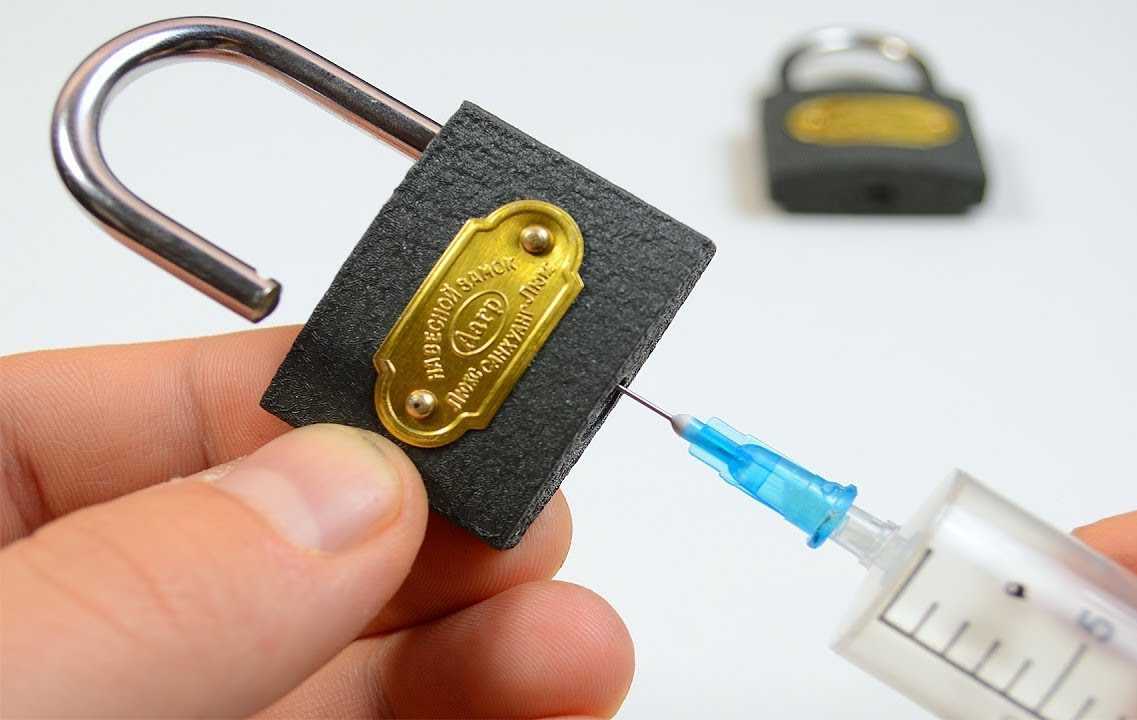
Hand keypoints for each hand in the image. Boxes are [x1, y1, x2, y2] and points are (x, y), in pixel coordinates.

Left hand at [0, 327, 632, 717]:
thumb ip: (139, 594)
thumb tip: (348, 492)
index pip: (160, 410)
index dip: (328, 392)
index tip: (468, 393)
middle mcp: (71, 624)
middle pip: (287, 540)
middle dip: (436, 526)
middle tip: (536, 525)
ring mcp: (151, 716)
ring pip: (344, 658)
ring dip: (482, 639)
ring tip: (575, 642)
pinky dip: (465, 718)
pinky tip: (540, 700)